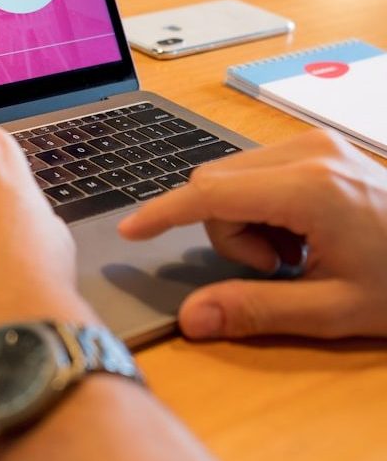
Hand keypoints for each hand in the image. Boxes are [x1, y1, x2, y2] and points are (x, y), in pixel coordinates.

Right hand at [119, 130, 386, 339]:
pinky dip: (260, 206)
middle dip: (225, 231)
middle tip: (276, 267)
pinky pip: (255, 171)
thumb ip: (256, 310)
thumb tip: (190, 318)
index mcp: (309, 189)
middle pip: (214, 184)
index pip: (209, 193)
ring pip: (230, 176)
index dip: (163, 213)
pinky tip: (302, 231)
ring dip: (243, 220)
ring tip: (294, 252)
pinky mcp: (319, 144)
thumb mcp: (332, 310)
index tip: (129, 232)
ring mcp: (314, 142)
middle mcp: (306, 152)